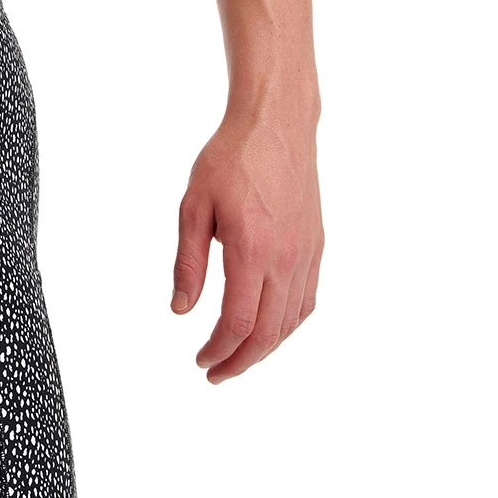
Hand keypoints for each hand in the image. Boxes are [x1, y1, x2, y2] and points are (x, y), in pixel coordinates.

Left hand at [171, 104, 322, 382]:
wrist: (276, 125)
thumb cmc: (231, 159)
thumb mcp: (194, 206)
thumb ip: (188, 262)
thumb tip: (180, 310)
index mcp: (252, 250)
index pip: (237, 322)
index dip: (218, 350)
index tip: (200, 361)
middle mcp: (286, 259)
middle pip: (267, 333)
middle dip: (240, 362)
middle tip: (215, 372)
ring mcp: (306, 254)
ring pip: (290, 323)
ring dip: (264, 349)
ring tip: (238, 356)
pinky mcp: (316, 247)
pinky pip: (307, 301)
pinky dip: (287, 325)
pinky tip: (269, 328)